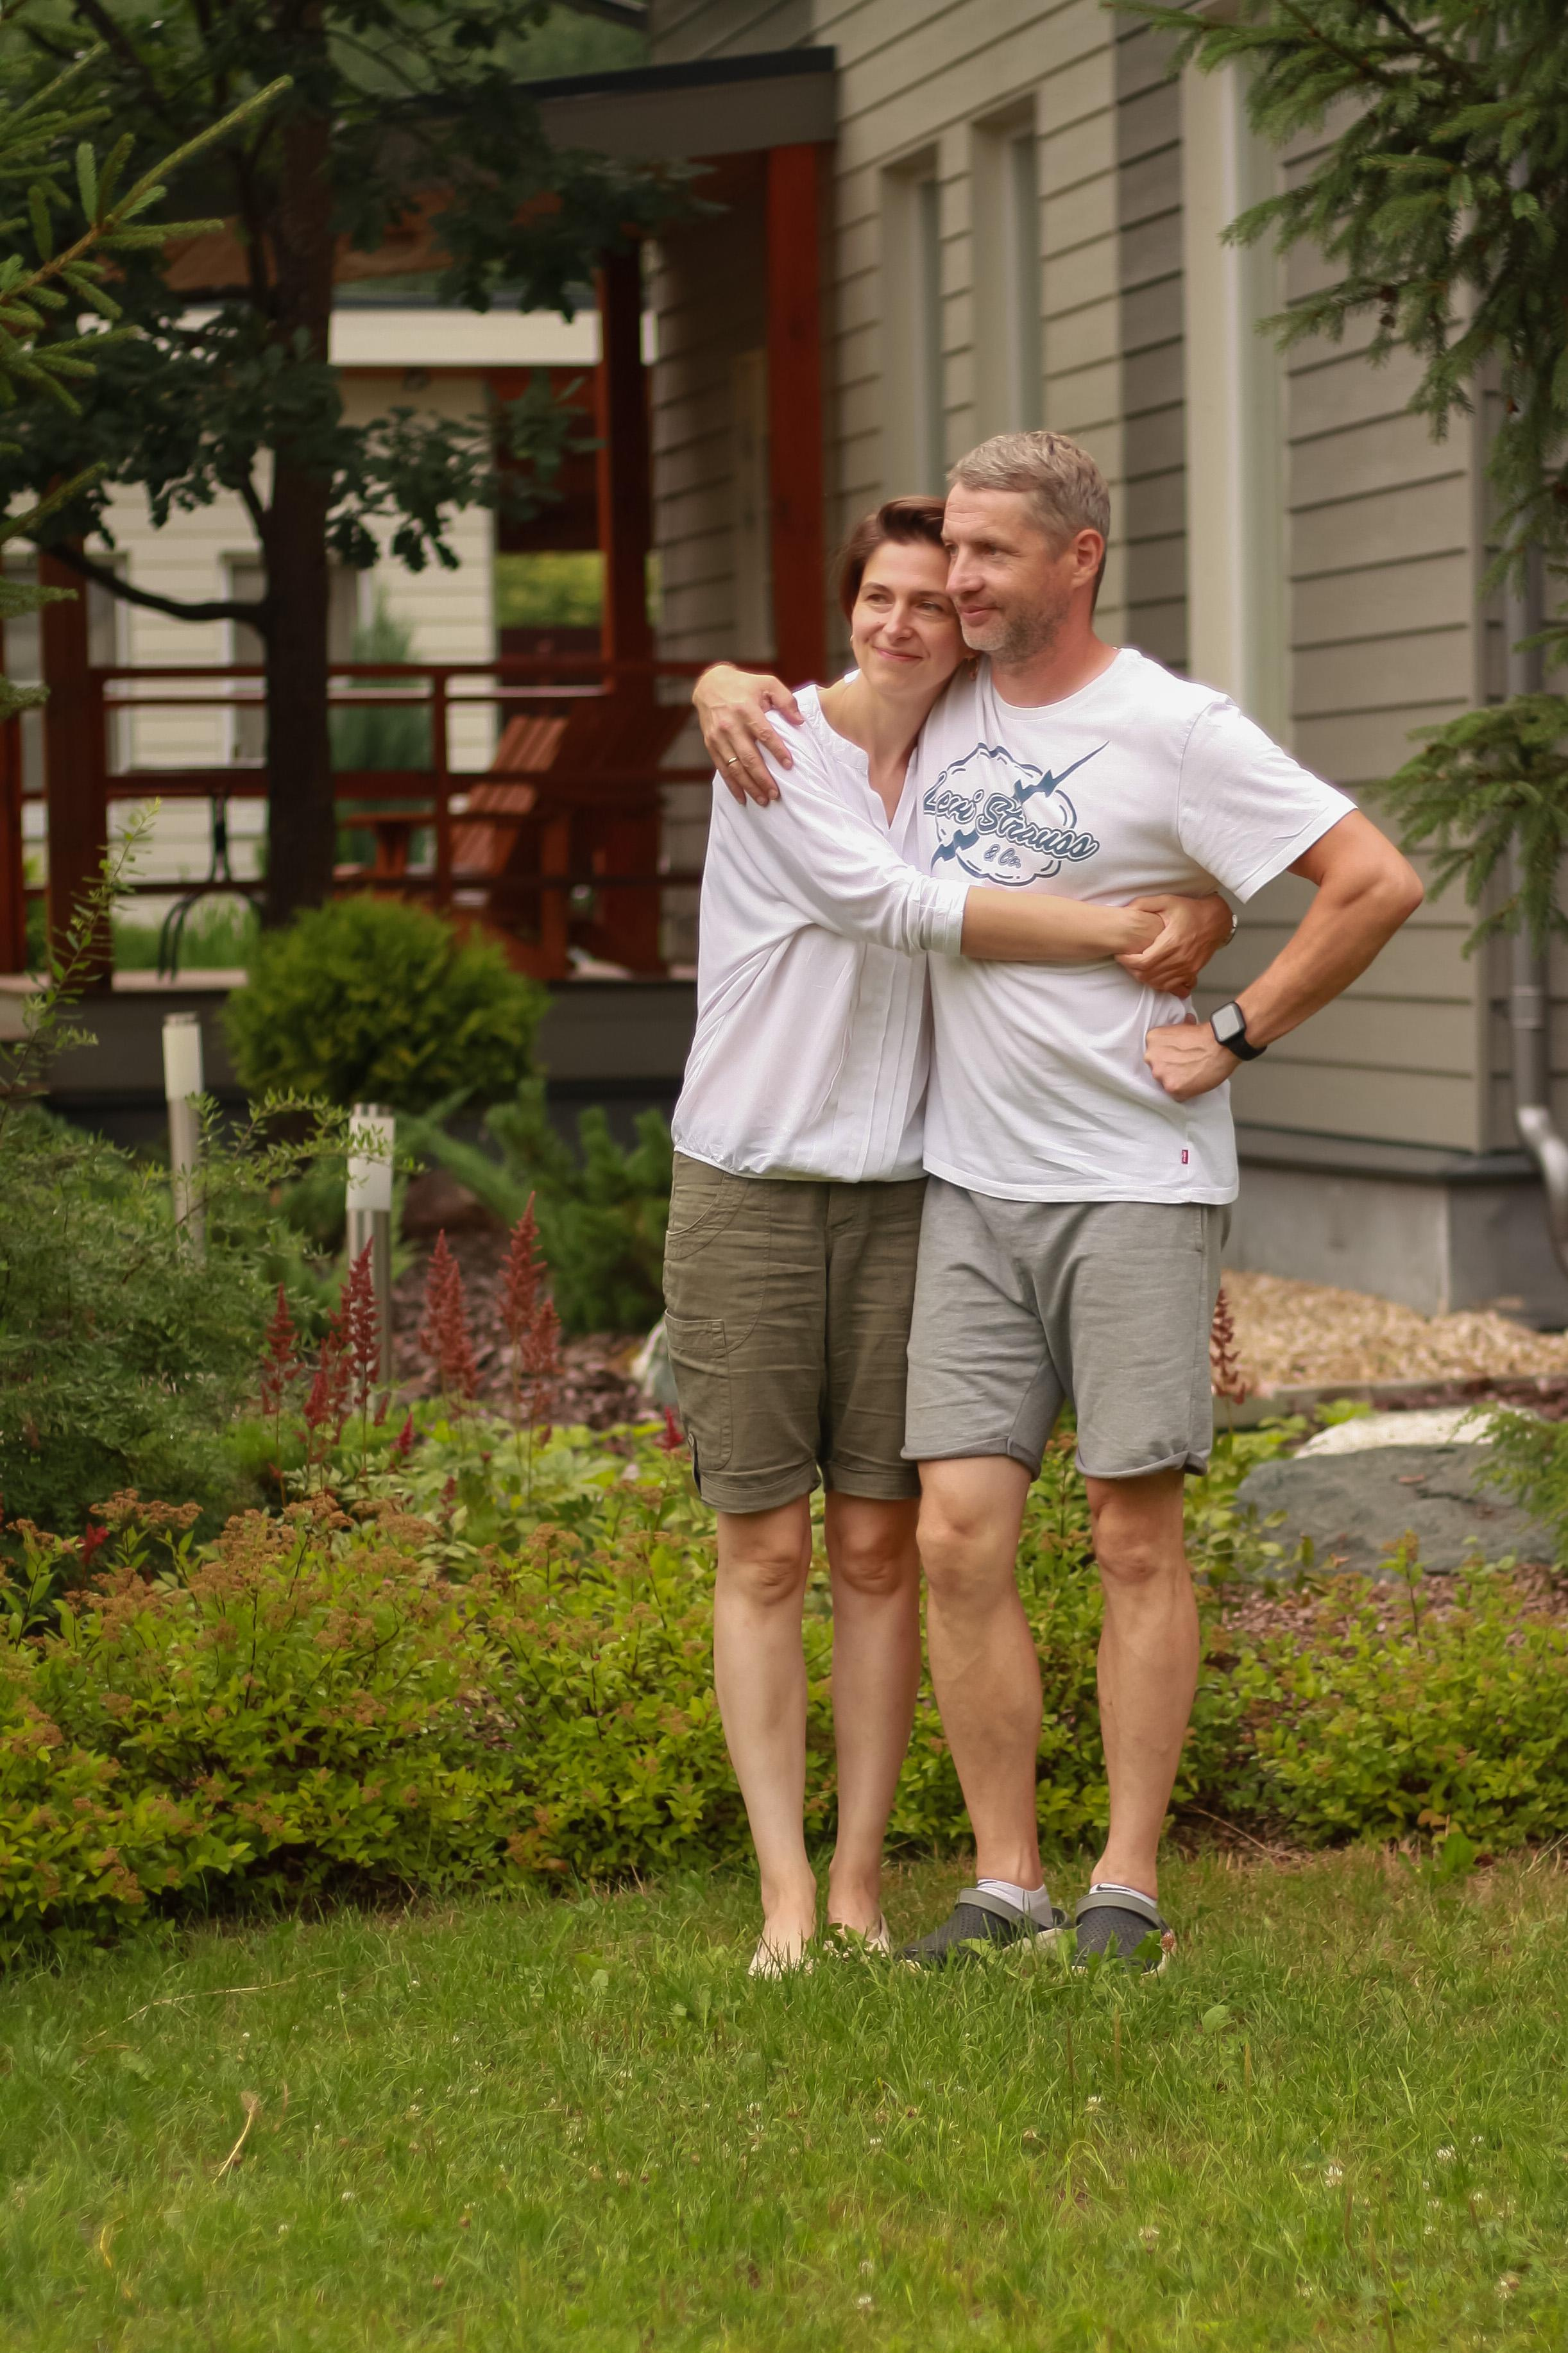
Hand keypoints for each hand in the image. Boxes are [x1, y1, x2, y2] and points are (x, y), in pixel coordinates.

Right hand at [693, 665, 803, 804]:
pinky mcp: (711, 745)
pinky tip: (743, 798)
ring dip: (749, 786)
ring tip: (763, 800)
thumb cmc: (744, 685)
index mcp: (746, 709)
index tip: (789, 765)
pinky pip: (722, 769)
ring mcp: (718, 737)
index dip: (777, 750)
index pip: (764, 734)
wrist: (710, 685)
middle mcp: (730, 725)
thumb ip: (786, 700)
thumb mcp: (767, 683)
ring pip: (735, 767)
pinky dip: (732, 785)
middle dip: (763, 778)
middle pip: (749, 757)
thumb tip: (799, 721)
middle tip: (775, 793)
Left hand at [1116, 892, 1233, 994]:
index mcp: (1172, 942)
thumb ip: (1145, 904)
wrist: (1216, 920)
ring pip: (1158, 983)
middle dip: (1132, 970)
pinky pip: (1171, 986)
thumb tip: (1127, 908)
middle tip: (1126, 961)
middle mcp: (1180, 958)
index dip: (1128, 961)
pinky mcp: (1192, 972)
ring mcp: (1187, 968)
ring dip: (1143, 977)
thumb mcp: (1167, 901)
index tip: (1121, 955)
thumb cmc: (1192, 910)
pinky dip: (1159, 983)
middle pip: (1148, 975)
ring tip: (1136, 966)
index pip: (1143, 962)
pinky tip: (1152, 974)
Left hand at [1144, 1014, 1236, 1100]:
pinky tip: (1194, 1083)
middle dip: (1169, 1069)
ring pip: (1164, 1082)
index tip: (1177, 1056)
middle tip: (1185, 1066)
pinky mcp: (1171, 1087)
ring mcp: (1161, 1073)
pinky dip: (1185, 1092)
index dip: (1167, 1056)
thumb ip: (1179, 1030)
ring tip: (1191, 1074)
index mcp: (1153, 1039)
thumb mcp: (1187, 1025)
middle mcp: (1152, 1057)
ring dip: (1176, 1081)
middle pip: (1157, 1068)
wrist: (1221, 1046)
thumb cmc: (1207, 1036)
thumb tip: (1186, 1021)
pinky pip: (1175, 1095)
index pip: (1154, 1053)